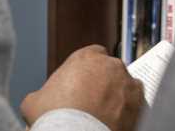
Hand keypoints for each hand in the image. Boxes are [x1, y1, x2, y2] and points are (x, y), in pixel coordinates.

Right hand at [21, 45, 144, 130]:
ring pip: (126, 85)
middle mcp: (110, 64)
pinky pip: (138, 102)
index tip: (85, 84)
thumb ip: (43, 93)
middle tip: (95, 101)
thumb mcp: (35, 101)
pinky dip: (131, 110)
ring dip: (120, 95)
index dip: (89, 71)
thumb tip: (39, 101)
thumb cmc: (54, 117)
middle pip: (111, 69)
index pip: (93, 54)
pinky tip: (120, 120)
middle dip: (105, 82)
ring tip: (108, 113)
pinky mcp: (138, 102)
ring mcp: (126, 82)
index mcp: (86, 56)